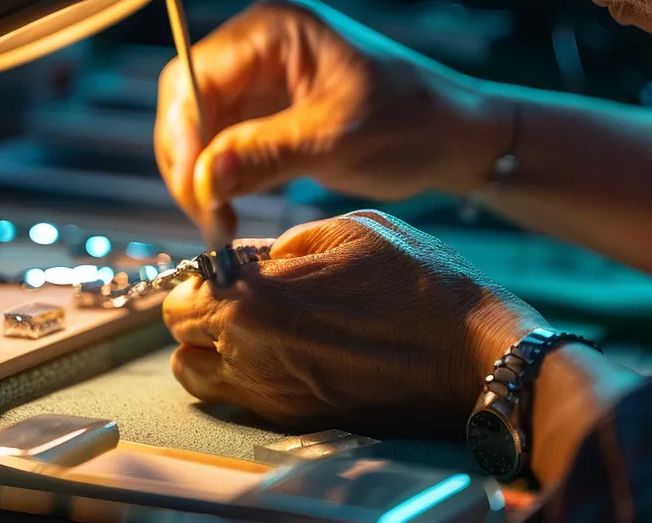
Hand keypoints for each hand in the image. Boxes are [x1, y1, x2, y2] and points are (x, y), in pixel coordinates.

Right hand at [155, 0, 508, 241]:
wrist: (457, 137)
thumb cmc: (412, 122)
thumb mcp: (337, 140)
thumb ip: (264, 154)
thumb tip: (203, 177)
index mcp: (274, 27)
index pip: (193, 75)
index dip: (181, 134)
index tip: (194, 188)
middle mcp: (260, 42)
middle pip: (188, 99)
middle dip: (188, 158)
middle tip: (204, 214)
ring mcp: (264, 74)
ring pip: (200, 124)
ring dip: (201, 172)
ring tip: (217, 220)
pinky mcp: (270, 107)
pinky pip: (224, 138)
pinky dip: (220, 174)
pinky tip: (229, 207)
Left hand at [163, 210, 543, 435]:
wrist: (472, 354)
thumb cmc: (420, 285)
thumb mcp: (350, 229)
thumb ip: (285, 242)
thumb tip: (255, 256)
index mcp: (253, 297)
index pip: (180, 293)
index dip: (202, 276)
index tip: (227, 269)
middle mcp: (248, 352)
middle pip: (181, 335)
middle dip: (202, 313)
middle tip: (241, 297)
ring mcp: (270, 394)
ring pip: (197, 376)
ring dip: (212, 351)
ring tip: (254, 330)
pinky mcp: (294, 422)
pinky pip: (238, 401)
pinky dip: (244, 380)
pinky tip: (284, 356)